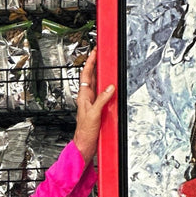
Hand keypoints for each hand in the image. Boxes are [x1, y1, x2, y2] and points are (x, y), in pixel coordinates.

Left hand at [72, 49, 114, 163]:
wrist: (85, 146)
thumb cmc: (85, 133)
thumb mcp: (94, 114)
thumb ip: (101, 100)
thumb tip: (110, 87)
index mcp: (83, 97)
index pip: (86, 74)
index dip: (90, 61)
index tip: (95, 50)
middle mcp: (87, 98)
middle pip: (92, 76)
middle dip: (97, 63)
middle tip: (102, 52)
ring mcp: (93, 103)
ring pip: (98, 84)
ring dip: (102, 74)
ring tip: (106, 64)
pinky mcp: (98, 109)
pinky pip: (104, 94)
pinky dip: (108, 87)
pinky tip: (112, 85)